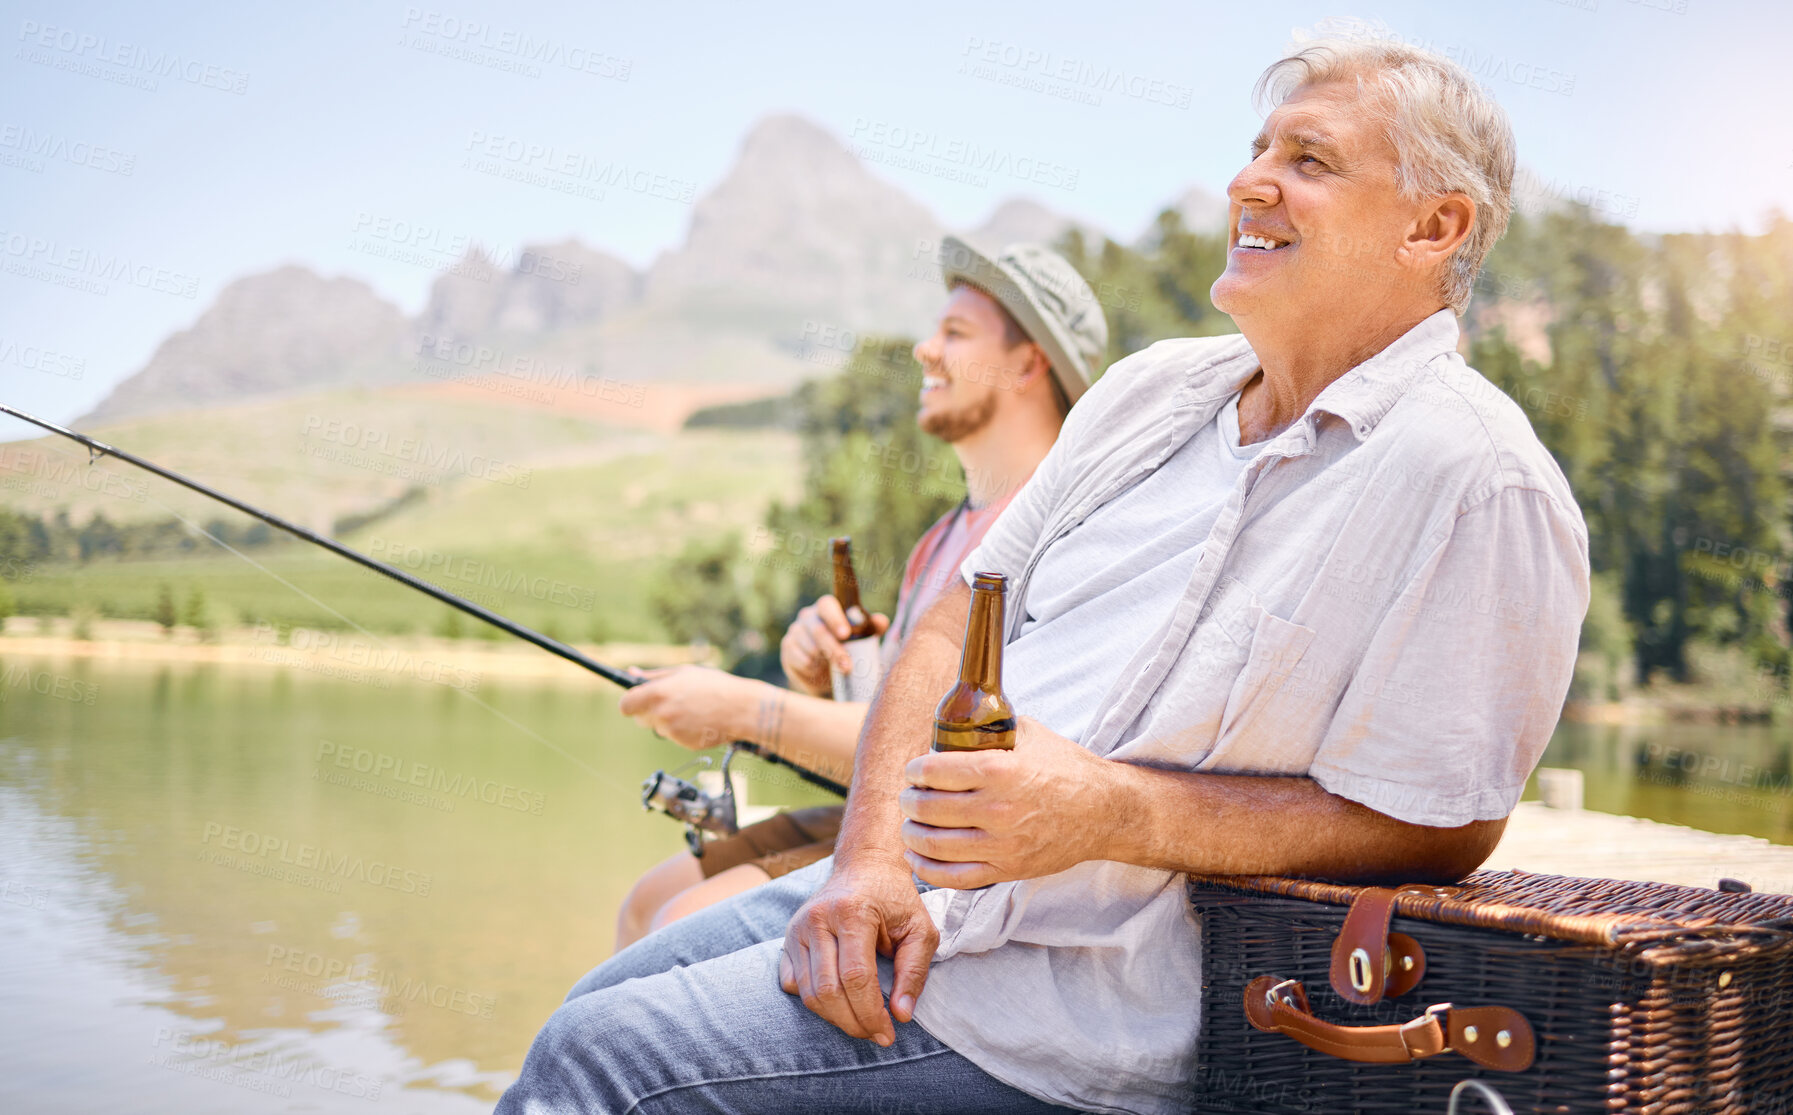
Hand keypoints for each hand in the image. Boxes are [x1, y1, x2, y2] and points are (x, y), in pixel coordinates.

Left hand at [617, 665, 759, 749]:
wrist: (742, 708)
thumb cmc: (714, 686)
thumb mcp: (684, 673)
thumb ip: (654, 676)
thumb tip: (630, 673)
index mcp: (658, 693)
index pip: (625, 705)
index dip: (629, 703)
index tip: (636, 701)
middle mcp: (661, 714)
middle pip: (639, 719)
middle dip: (649, 712)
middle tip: (670, 702)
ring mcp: (672, 731)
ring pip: (658, 728)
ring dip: (667, 720)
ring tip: (691, 709)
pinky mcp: (683, 743)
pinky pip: (674, 736)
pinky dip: (682, 730)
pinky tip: (698, 720)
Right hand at [779, 860, 937, 1044]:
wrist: (865, 865)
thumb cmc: (895, 898)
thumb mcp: (920, 929)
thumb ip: (914, 971)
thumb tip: (901, 1015)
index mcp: (852, 912)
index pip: (856, 977)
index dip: (871, 1013)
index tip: (888, 1033)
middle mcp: (818, 918)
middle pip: (828, 991)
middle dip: (853, 1022)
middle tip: (876, 1034)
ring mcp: (798, 928)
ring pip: (808, 992)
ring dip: (835, 1018)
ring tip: (860, 1024)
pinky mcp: (788, 937)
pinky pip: (792, 984)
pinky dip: (814, 1002)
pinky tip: (839, 1003)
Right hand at [780, 595, 889, 696]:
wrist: (825, 672)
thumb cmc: (847, 647)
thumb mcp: (862, 638)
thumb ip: (872, 628)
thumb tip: (882, 621)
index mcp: (826, 608)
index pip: (827, 605)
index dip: (835, 619)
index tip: (846, 634)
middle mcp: (808, 616)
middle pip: (818, 630)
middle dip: (833, 650)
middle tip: (847, 666)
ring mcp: (795, 632)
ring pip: (809, 648)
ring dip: (824, 662)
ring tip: (834, 670)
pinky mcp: (788, 649)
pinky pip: (800, 660)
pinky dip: (813, 669)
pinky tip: (819, 671)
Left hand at [898, 717, 1120, 888]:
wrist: (1105, 811)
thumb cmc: (1067, 768)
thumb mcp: (1029, 734)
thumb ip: (991, 729)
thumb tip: (955, 721)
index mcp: (1000, 770)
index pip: (934, 771)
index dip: (915, 771)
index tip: (914, 771)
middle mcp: (997, 809)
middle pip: (928, 809)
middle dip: (909, 801)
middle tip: (909, 796)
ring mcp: (1002, 844)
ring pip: (934, 845)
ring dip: (912, 833)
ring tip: (910, 824)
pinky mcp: (1008, 869)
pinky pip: (954, 877)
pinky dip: (926, 869)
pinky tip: (916, 857)